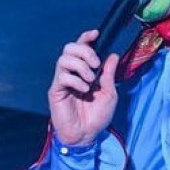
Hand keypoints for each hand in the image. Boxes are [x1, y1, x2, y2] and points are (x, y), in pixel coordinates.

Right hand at [49, 29, 118, 145]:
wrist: (87, 135)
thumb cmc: (97, 116)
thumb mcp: (109, 93)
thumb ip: (109, 74)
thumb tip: (113, 54)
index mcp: (85, 70)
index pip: (81, 47)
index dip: (86, 37)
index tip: (96, 33)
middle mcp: (72, 72)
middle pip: (69, 47)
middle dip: (84, 51)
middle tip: (95, 64)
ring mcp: (63, 81)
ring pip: (64, 59)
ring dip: (80, 66)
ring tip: (90, 81)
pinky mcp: (56, 91)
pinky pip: (62, 76)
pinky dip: (75, 80)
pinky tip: (84, 91)